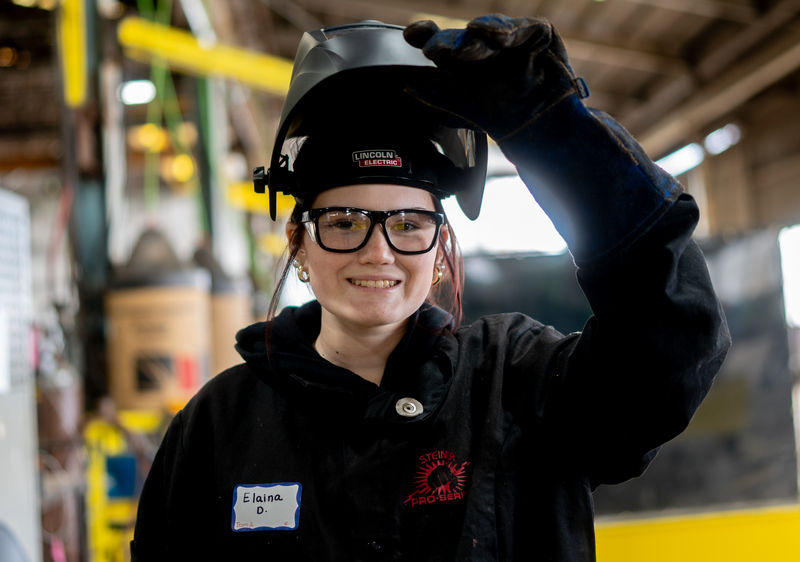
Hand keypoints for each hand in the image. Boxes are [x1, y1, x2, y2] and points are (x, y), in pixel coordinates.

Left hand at [403, 14, 588, 140]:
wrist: (540, 129)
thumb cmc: (504, 120)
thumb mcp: (464, 110)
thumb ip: (437, 98)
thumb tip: (407, 88)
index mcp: (465, 63)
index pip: (443, 45)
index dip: (427, 37)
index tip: (410, 34)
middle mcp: (485, 48)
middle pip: (462, 37)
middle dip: (448, 41)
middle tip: (434, 49)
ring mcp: (511, 40)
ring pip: (487, 32)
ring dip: (474, 40)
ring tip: (463, 46)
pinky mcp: (538, 34)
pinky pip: (522, 28)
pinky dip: (505, 30)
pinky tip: (487, 32)